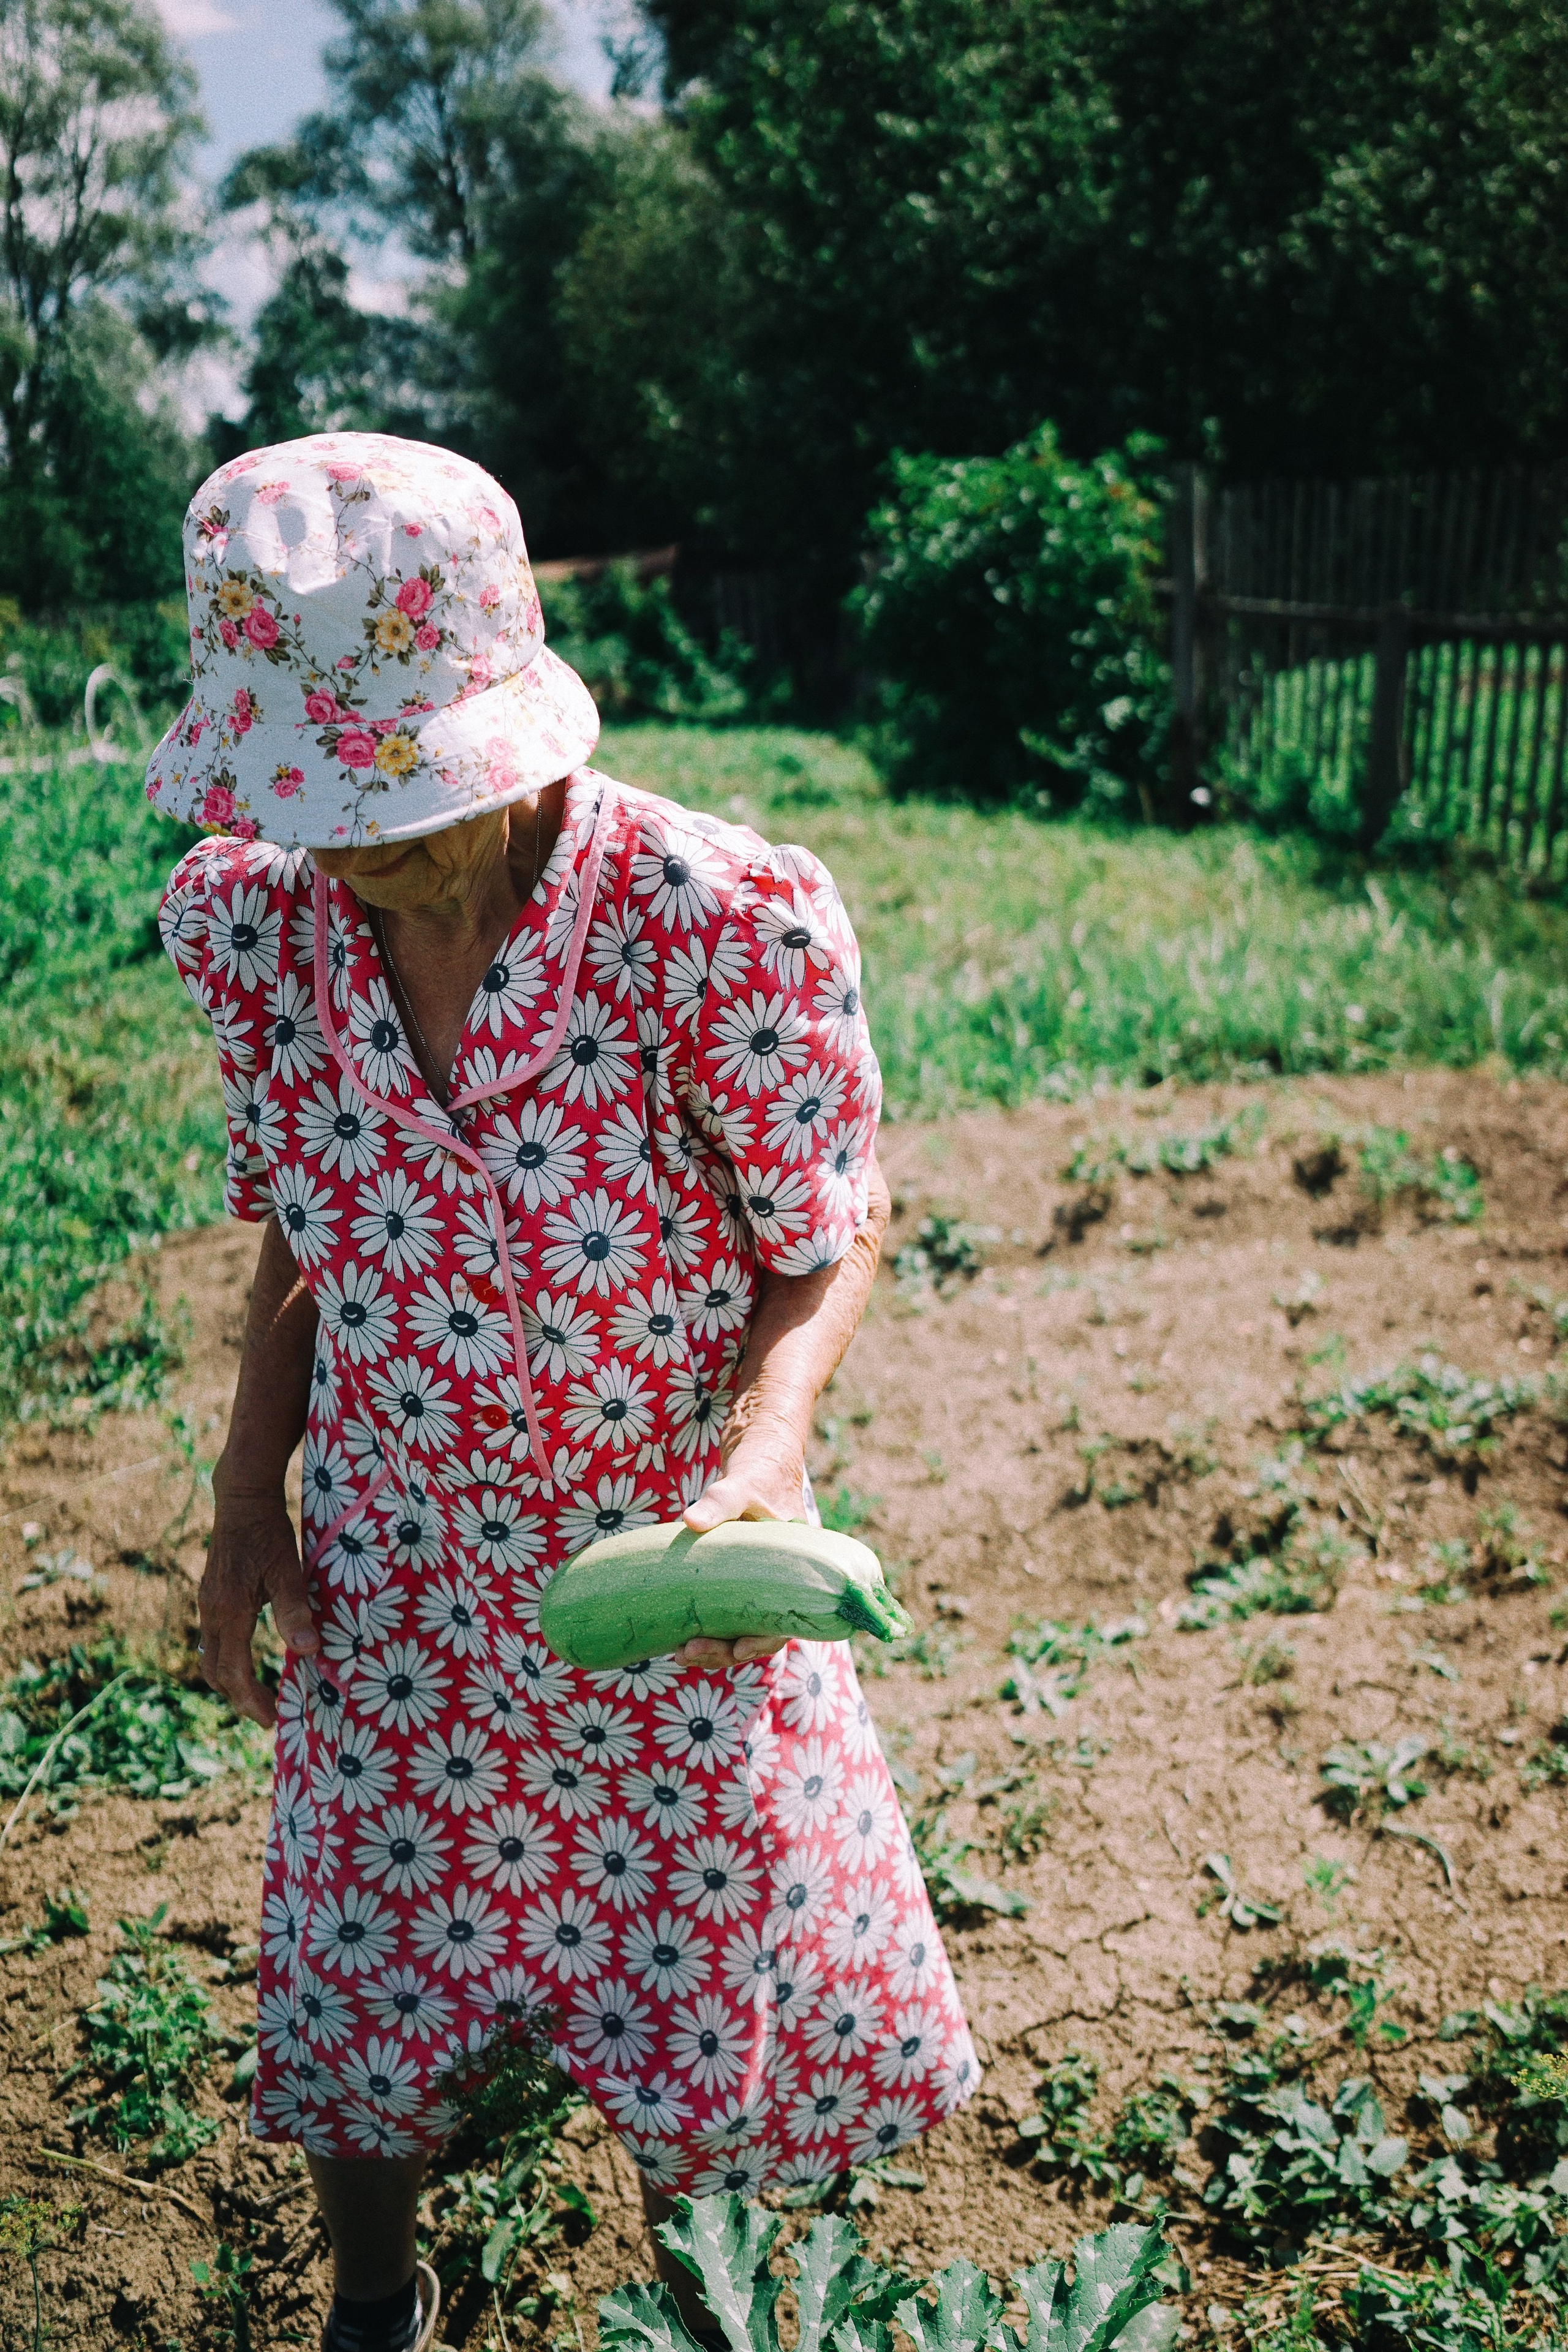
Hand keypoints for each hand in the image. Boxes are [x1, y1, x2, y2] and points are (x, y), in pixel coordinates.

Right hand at [200, 1470, 319, 1727]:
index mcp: (228, 1611)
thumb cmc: (268, 1532)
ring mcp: (208, 1604)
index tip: (273, 1719)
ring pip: (211, 1657)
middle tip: (267, 1716)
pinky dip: (228, 1660)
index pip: (234, 1671)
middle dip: (239, 1698)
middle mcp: (211, 1612)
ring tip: (257, 1695)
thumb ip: (295, 1611)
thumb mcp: (287, 1570)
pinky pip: (214, 1640)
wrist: (241, 1497)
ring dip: (231, 1681)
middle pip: (215, 1671)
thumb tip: (310, 1652)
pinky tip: (248, 1660)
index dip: (252, 1699)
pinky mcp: (212, 1596)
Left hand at [671, 1433, 805, 1668]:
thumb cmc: (761, 1470)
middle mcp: (780, 1582)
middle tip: (686, 1652)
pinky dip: (706, 1623)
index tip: (734, 1649)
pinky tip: (678, 1631)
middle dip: (724, 1650)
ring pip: (739, 1627)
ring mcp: (757, 1580)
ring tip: (679, 1651)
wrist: (759, 1452)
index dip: (761, 1643)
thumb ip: (719, 1502)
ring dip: (713, 1644)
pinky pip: (725, 1609)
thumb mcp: (741, 1485)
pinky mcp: (736, 1574)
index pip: (785, 1622)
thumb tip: (690, 1521)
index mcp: (798, 1571)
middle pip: (757, 1633)